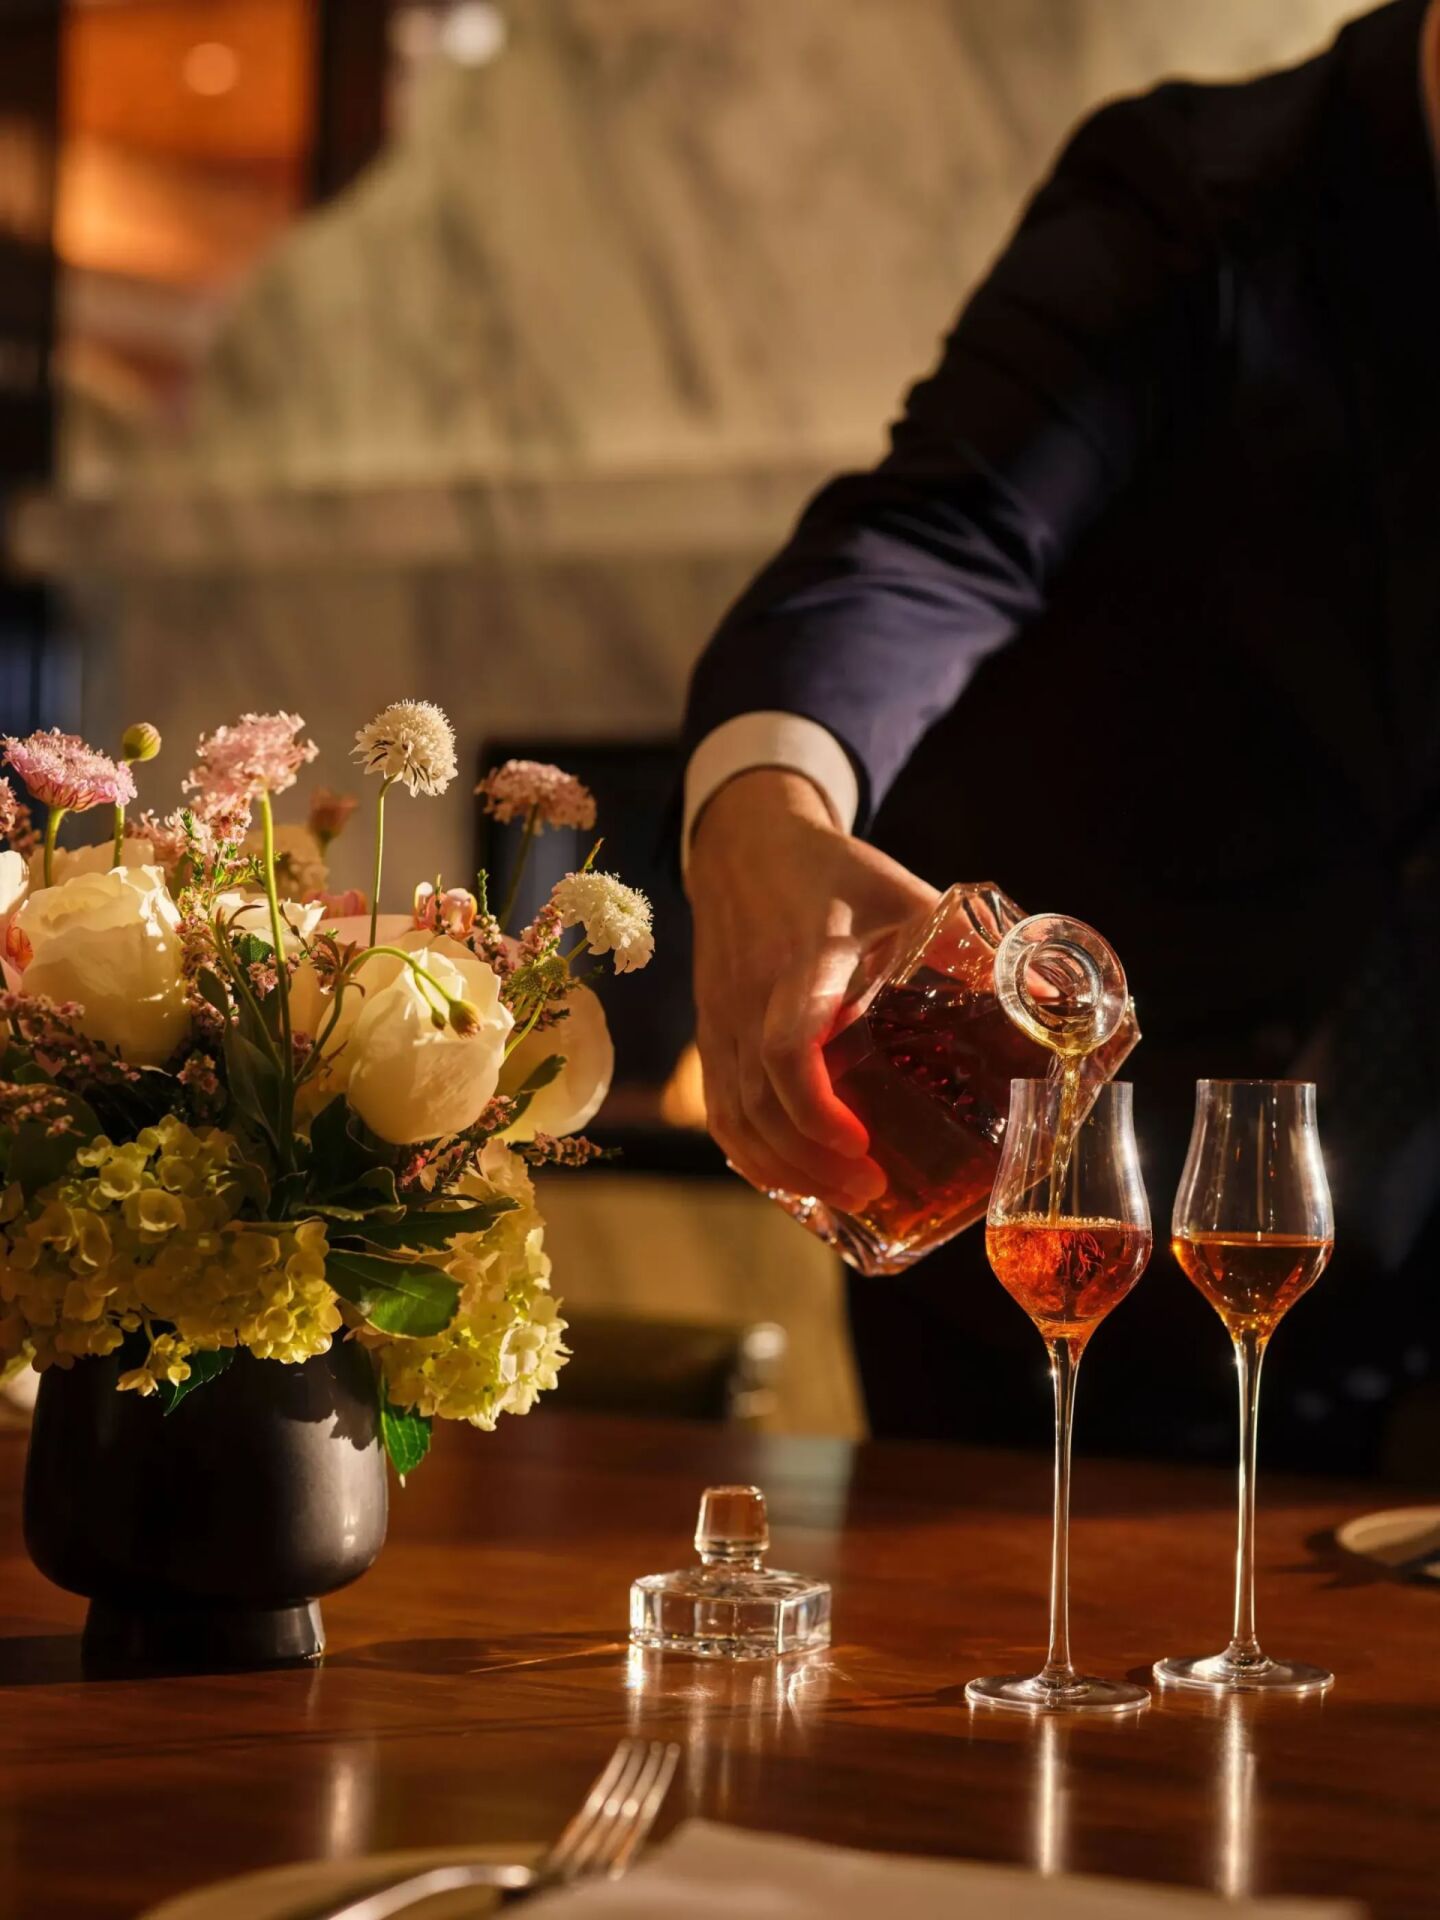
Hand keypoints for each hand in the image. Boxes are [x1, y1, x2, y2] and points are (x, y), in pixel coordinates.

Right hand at [686, 769, 938, 1210]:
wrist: (746, 846)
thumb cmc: (836, 876)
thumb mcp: (907, 896)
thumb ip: (971, 948)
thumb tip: (1059, 1007)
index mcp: (802, 963)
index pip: (787, 1048)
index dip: (818, 1109)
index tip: (863, 1145)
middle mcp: (751, 1000)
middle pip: (761, 1103)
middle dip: (813, 1161)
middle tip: (875, 1189)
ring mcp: (725, 1022)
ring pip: (736, 1117)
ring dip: (786, 1169)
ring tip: (845, 1196)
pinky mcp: (714, 1036)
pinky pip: (721, 1111)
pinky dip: (754, 1157)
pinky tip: (793, 1180)